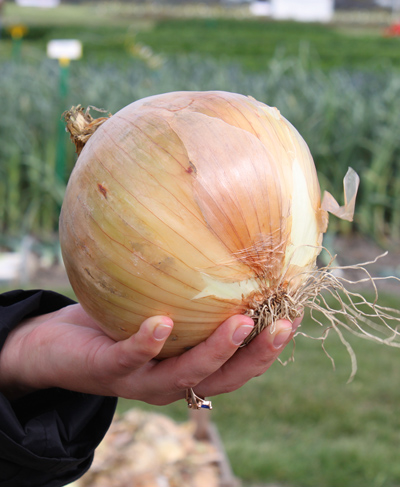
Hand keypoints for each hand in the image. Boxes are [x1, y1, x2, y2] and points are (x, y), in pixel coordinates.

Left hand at [0, 304, 300, 402]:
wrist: (61, 347)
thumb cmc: (119, 319)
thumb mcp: (159, 301)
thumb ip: (188, 288)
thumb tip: (217, 239)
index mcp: (192, 364)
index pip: (241, 362)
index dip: (270, 345)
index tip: (296, 314)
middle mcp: (175, 380)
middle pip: (226, 376)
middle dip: (257, 354)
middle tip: (283, 324)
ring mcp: (144, 379)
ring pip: (187, 373)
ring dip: (216, 351)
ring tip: (241, 322)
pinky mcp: (111, 370)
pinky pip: (132, 357)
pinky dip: (148, 342)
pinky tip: (161, 320)